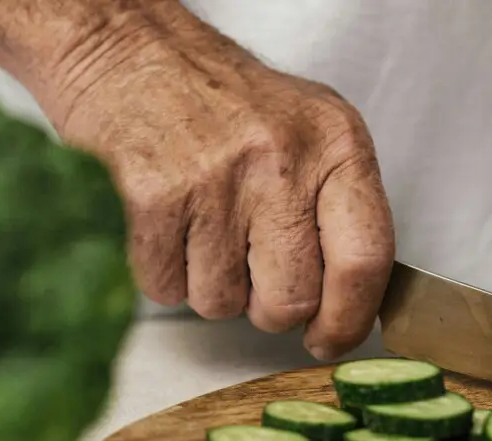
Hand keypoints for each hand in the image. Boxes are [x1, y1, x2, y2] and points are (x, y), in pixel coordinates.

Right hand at [39, 9, 394, 360]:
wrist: (126, 51)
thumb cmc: (215, 96)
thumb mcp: (305, 128)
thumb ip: (335, 206)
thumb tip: (347, 303)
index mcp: (335, 142)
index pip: (365, 258)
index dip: (348, 318)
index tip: (330, 337)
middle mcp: (282, 160)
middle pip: (290, 300)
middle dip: (267, 306)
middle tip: (249, 267)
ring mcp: (216, 180)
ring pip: (222, 303)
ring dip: (208, 284)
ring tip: (201, 225)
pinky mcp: (154, 198)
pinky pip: (166, 288)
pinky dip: (162, 271)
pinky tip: (166, 223)